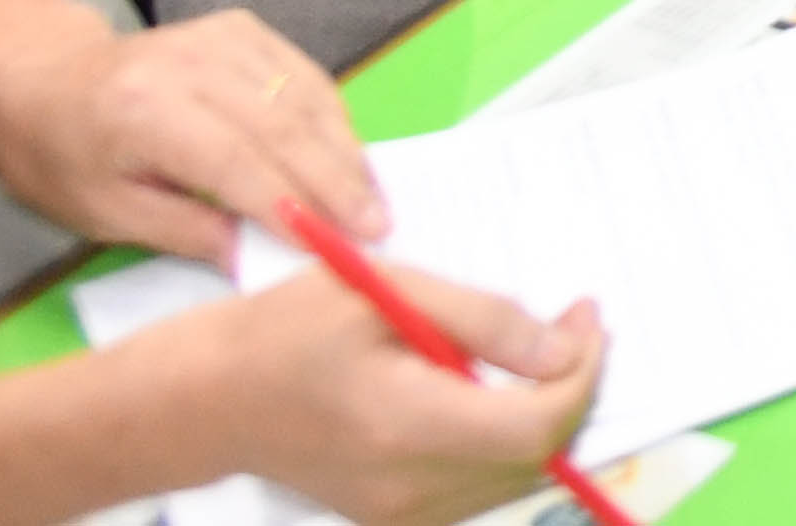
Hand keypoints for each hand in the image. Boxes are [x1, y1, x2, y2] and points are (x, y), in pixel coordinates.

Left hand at [0, 0, 382, 264]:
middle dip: (336, 180)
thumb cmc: (59, 159)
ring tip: (371, 199)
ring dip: (344, 149)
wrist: (38, 81)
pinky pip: (302, 72)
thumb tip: (257, 258)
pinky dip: (331, 115)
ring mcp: (218, 35)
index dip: (291, 204)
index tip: (335, 244)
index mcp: (144, 112)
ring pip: (305, 94)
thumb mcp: (105, 215)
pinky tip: (346, 153)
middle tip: (376, 227)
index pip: (237, 161)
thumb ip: (185, 232)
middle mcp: (188, 62)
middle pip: (284, 124)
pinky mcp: (239, 27)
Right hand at [140, 263, 602, 525]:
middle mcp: (408, 488)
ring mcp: (399, 513)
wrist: (209, 400)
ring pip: (517, 476)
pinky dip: (509, 439)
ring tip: (542, 349)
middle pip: (538, 456)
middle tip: (574, 323)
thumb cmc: (286, 332)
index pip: (538, 426)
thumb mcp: (386, 292)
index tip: (587, 316)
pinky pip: (482, 486)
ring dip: (547, 414)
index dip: (583, 372)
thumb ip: (482, 321)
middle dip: (574, 387)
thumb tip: (562, 348)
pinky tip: (498, 389)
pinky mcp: (393, 516)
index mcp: (405, 427)